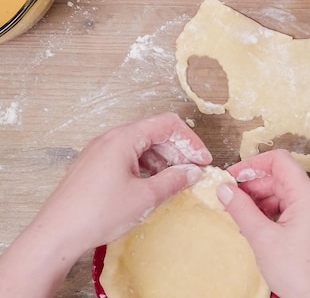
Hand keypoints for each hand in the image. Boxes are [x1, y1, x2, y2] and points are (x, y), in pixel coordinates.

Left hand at [38, 112, 212, 248]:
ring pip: (142, 146)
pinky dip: (147, 167)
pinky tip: (154, 185)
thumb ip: (174, 180)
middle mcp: (111, 139)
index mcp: (123, 138)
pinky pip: (128, 157)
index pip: (167, 124)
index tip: (202, 160)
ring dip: (163, 160)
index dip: (190, 140)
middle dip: (178, 151)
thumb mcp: (145, 197)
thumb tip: (193, 172)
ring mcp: (100, 151)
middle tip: (193, 172)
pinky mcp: (95, 166)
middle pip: (155, 133)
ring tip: (176, 181)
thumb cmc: (99, 213)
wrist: (57, 234)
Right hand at [217, 149, 309, 297]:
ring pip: (284, 194)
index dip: (253, 164)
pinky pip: (289, 210)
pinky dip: (270, 213)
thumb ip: (242, 210)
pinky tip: (255, 227)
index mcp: (308, 196)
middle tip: (230, 198)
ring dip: (260, 200)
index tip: (233, 177)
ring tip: (240, 216)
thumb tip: (226, 189)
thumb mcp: (263, 239)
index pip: (280, 161)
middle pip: (280, 177)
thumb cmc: (301, 275)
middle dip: (253, 185)